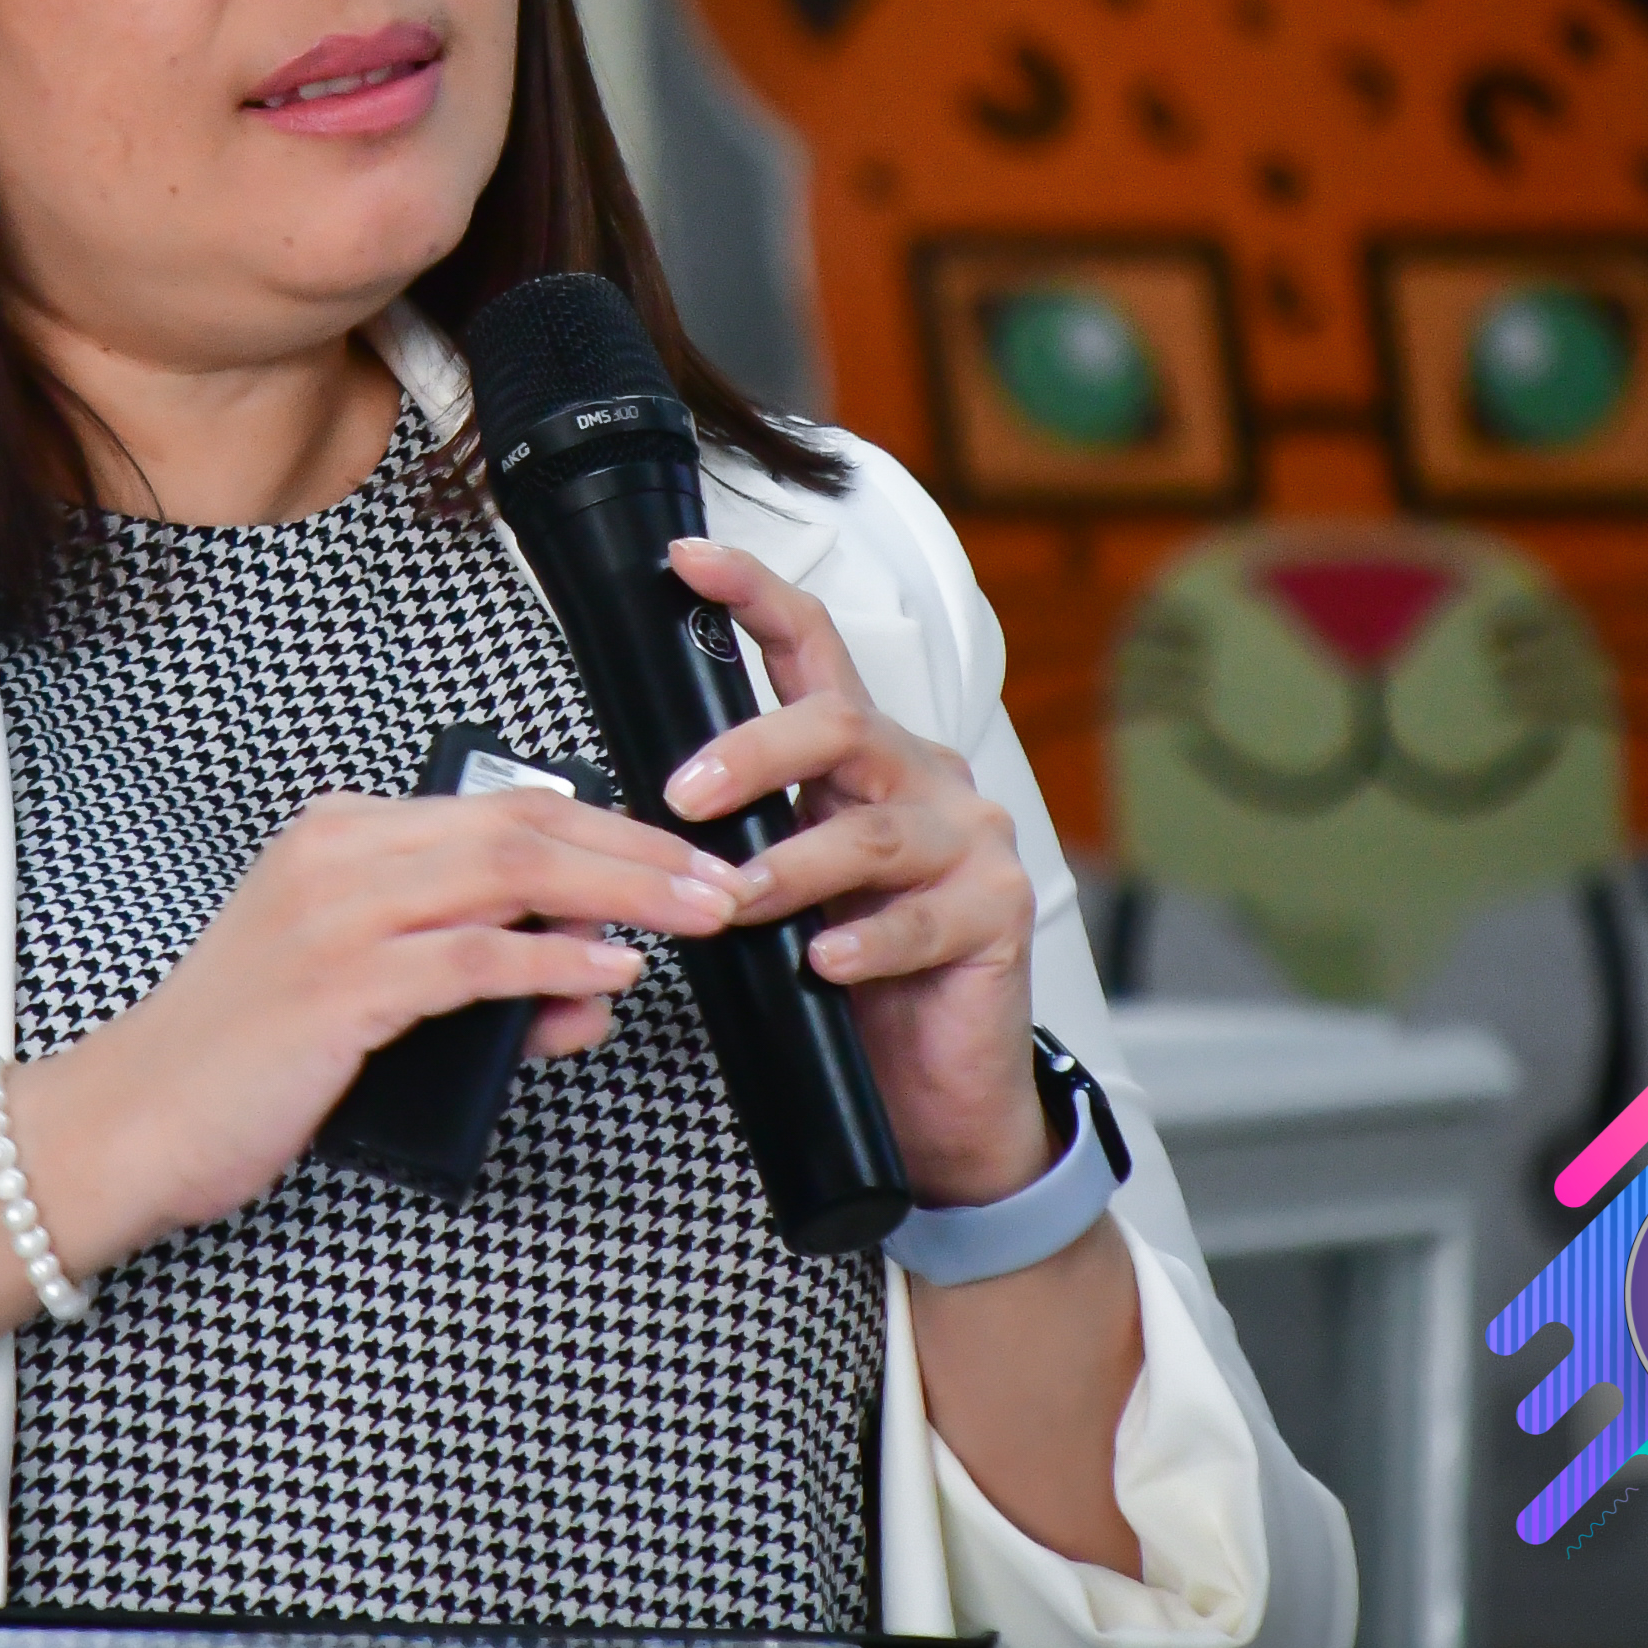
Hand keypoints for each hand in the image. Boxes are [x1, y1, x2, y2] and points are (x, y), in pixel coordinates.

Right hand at [21, 784, 748, 1264]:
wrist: (130, 1122)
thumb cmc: (243, 1063)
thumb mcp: (363, 998)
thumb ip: (467, 975)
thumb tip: (589, 980)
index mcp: (339, 835)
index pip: (502, 806)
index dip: (608, 826)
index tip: (681, 856)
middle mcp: (337, 854)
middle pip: (521, 825)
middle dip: (637, 850)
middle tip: (722, 880)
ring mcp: (335, 915)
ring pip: (509, 874)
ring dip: (621, 893)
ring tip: (697, 915)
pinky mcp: (340, 985)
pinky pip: (472, 960)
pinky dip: (552, 964)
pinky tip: (609, 976)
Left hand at [659, 537, 1051, 1208]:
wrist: (936, 1087)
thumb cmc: (849, 976)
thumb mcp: (785, 879)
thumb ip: (742, 824)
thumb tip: (647, 794)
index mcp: (862, 755)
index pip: (811, 647)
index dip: (751, 593)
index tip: (685, 560)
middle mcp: (921, 777)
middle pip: (836, 723)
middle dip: (749, 752)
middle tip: (682, 800)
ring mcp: (970, 840)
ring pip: (868, 829)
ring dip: (788, 868)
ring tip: (736, 905)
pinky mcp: (999, 911)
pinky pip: (919, 918)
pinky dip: (859, 941)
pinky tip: (821, 963)